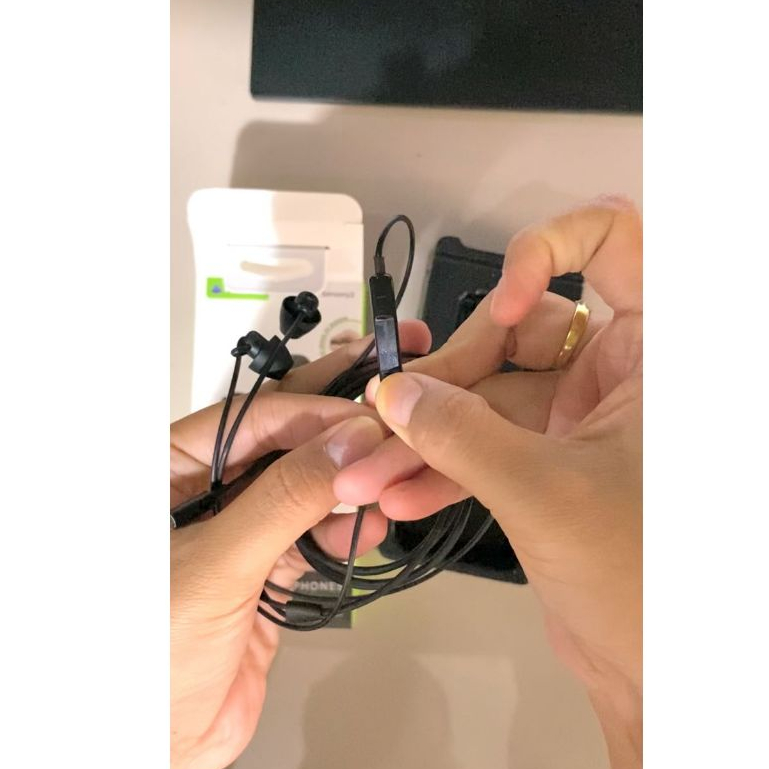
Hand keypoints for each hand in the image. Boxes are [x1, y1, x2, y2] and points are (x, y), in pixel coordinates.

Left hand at [170, 322, 431, 768]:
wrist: (162, 744)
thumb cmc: (145, 658)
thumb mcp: (217, 565)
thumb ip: (283, 501)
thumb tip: (344, 446)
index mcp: (167, 472)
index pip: (250, 420)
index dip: (312, 413)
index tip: (364, 418)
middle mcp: (204, 493)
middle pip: (281, 444)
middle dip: (335, 433)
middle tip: (386, 417)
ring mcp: (238, 529)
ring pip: (304, 486)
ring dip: (347, 483)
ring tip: (385, 479)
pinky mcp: (264, 567)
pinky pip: (312, 532)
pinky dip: (342, 528)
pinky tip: (366, 525)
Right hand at [335, 197, 642, 766]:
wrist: (651, 670)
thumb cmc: (645, 579)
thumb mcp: (544, 490)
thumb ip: (460, 435)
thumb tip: (399, 395)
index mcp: (653, 354)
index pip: (615, 244)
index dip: (551, 252)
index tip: (509, 306)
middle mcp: (619, 374)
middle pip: (516, 333)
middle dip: (447, 380)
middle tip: (391, 417)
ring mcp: (580, 417)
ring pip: (489, 396)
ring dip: (427, 434)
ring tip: (373, 469)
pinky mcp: (549, 458)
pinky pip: (486, 443)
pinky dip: (444, 467)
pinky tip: (401, 494)